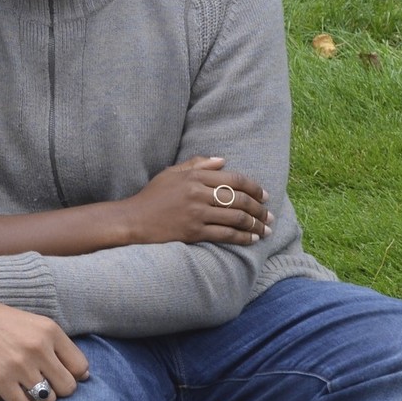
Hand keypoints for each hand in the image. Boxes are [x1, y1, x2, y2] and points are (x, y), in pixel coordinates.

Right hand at [0, 293, 88, 400]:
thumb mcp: (32, 324)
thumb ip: (56, 346)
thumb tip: (84, 376)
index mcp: (50, 330)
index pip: (81, 367)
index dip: (73, 376)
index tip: (59, 376)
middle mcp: (38, 347)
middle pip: (68, 388)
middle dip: (57, 391)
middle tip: (42, 386)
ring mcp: (19, 365)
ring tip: (27, 391)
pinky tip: (16, 399)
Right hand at [116, 157, 274, 246]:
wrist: (132, 220)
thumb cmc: (151, 197)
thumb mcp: (172, 173)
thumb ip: (197, 164)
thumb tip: (223, 160)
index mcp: (195, 176)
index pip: (234, 179)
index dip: (254, 188)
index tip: (265, 196)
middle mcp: (198, 193)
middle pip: (239, 199)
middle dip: (259, 209)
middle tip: (270, 217)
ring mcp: (197, 213)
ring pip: (236, 218)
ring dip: (255, 225)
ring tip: (266, 230)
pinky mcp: (194, 232)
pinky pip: (225, 235)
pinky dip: (242, 238)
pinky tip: (252, 240)